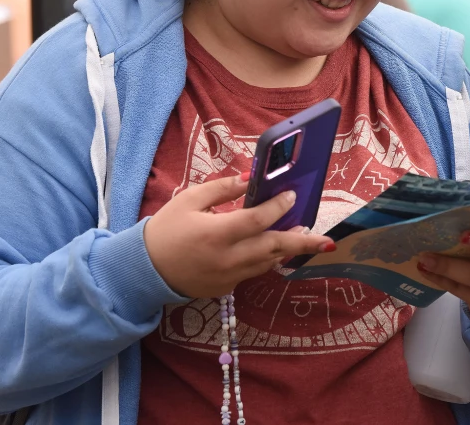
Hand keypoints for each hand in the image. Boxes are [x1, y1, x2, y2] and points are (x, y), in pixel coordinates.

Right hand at [143, 173, 333, 297]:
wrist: (144, 270)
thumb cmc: (165, 230)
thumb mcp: (189, 200)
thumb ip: (222, 188)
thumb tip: (251, 179)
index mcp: (216, 234)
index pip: (257, 220)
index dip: (278, 207)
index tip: (292, 196)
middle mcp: (226, 259)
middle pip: (273, 249)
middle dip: (302, 242)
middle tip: (326, 239)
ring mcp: (227, 278)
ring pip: (267, 263)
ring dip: (287, 250)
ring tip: (306, 238)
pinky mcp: (225, 289)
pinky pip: (253, 273)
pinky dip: (266, 260)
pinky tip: (274, 249)